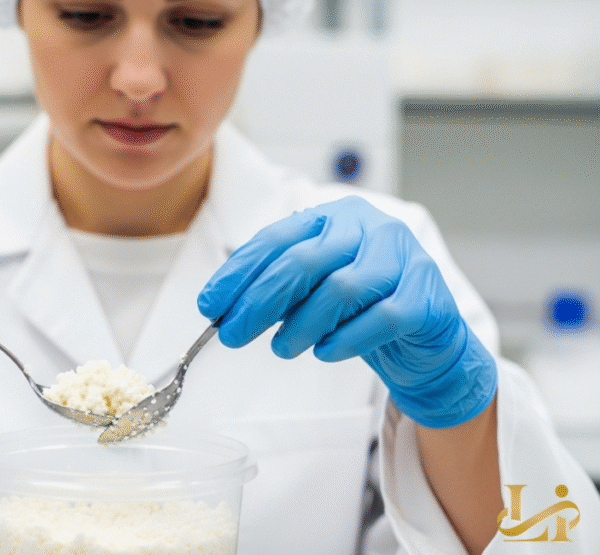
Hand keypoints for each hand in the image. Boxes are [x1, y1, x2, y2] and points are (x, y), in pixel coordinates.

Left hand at [197, 196, 496, 427]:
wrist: (427, 341)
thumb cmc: (361, 309)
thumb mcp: (313, 289)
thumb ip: (276, 288)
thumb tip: (222, 308)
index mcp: (337, 216)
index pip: (277, 239)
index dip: (239, 274)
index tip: (209, 306)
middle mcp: (372, 228)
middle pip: (304, 262)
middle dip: (259, 302)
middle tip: (232, 335)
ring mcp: (404, 259)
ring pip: (340, 289)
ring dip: (301, 325)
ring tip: (282, 348)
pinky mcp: (425, 297)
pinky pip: (379, 318)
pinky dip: (345, 339)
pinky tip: (325, 352)